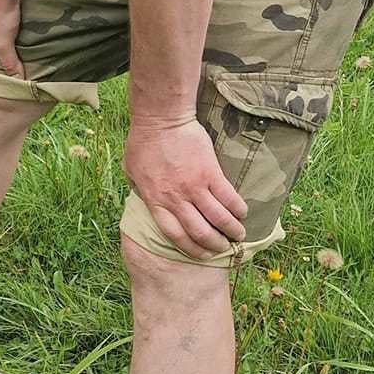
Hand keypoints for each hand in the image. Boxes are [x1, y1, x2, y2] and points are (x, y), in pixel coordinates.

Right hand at [0, 0, 23, 76]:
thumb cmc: (1, 15)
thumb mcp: (4, 44)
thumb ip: (9, 63)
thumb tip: (17, 81)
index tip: (5, 68)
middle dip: (0, 49)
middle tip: (15, 54)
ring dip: (5, 36)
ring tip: (18, 40)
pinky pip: (0, 20)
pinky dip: (7, 24)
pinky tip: (18, 25)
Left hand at [124, 117, 246, 258]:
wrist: (161, 119)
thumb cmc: (143, 143)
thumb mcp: (131, 171)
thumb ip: (140, 190)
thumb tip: (145, 201)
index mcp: (155, 200)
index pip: (175, 235)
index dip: (191, 249)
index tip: (202, 254)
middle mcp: (175, 198)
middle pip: (199, 232)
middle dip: (215, 245)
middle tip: (224, 247)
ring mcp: (194, 186)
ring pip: (219, 219)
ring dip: (232, 230)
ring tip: (239, 235)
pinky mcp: (211, 173)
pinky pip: (229, 198)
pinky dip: (239, 209)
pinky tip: (243, 213)